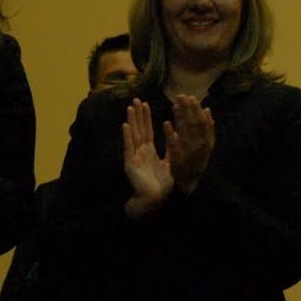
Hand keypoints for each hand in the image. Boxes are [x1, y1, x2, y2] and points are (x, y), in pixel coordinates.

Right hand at [122, 99, 172, 217]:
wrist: (155, 200)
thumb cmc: (162, 184)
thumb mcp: (170, 162)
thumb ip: (171, 148)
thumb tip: (175, 132)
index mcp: (149, 152)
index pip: (147, 130)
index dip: (146, 118)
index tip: (146, 104)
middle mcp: (140, 152)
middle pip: (138, 130)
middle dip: (138, 115)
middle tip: (136, 99)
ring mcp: (134, 157)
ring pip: (133, 135)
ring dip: (131, 121)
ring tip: (130, 107)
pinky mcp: (130, 164)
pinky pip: (129, 148)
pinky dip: (127, 136)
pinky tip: (125, 125)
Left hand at [163, 95, 213, 192]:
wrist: (189, 183)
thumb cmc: (196, 161)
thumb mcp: (206, 145)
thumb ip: (207, 128)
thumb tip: (207, 110)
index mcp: (207, 141)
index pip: (202, 121)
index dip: (196, 109)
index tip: (190, 97)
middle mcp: (200, 146)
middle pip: (194, 124)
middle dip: (188, 109)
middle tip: (181, 96)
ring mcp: (190, 153)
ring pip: (186, 132)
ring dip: (180, 117)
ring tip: (175, 104)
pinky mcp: (178, 160)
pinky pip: (174, 145)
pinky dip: (171, 134)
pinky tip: (166, 123)